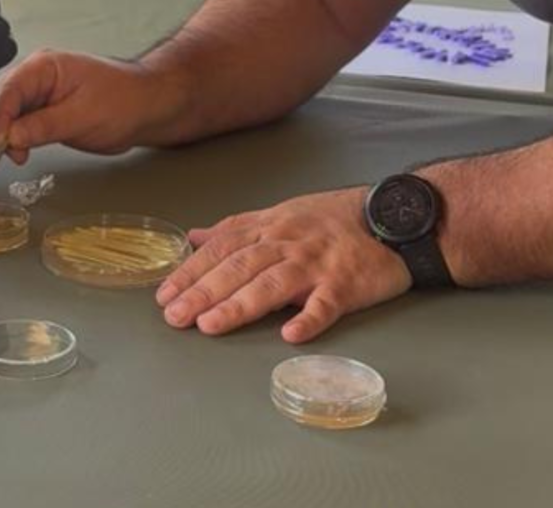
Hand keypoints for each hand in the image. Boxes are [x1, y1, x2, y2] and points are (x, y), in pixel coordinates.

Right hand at [0, 50, 176, 162]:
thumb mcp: (83, 117)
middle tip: (13, 152)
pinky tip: (21, 149)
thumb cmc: (122, 102)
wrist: (144, 106)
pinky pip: (12, 119)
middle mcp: (34, 75)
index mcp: (43, 66)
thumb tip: (9, 136)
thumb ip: (43, 126)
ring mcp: (35, 91)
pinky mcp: (39, 108)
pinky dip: (9, 135)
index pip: (6, 90)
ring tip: (18, 152)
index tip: (2, 144)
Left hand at [155, 188, 412, 342]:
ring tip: (211, 326)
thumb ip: (234, 229)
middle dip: (203, 292)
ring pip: (272, 284)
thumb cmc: (328, 220)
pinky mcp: (346, 284)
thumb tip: (193, 238)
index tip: (164, 295)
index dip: (191, 271)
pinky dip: (309, 320)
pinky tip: (290, 336)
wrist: (388, 218)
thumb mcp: (278, 216)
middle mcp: (287, 243)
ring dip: (240, 305)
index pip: (221, 249)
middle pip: (239, 267)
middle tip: (175, 316)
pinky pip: (326, 304)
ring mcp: (316, 264)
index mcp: (269, 229)